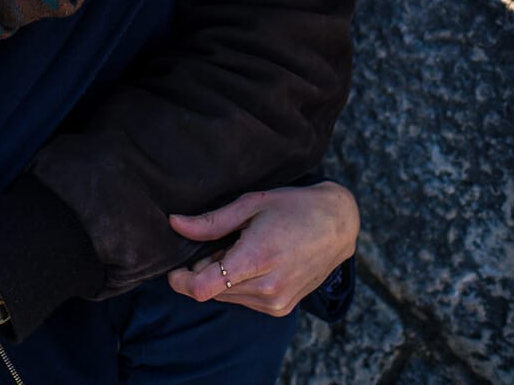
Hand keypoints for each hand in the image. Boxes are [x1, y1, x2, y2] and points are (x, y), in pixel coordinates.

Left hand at [166, 181, 358, 316]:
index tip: (175, 269)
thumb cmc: (295, 208)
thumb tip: (175, 224)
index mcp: (256, 260)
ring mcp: (276, 302)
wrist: (338, 226)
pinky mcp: (282, 308)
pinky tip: (258, 262)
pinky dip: (240, 284)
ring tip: (245, 248)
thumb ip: (211, 221)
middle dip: (206, 269)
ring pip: (227, 296)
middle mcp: (266, 288)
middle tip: (225, 242)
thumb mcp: (252, 204)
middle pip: (212, 290)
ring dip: (224, 277)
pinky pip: (244, 301)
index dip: (181, 280)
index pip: (202, 288)